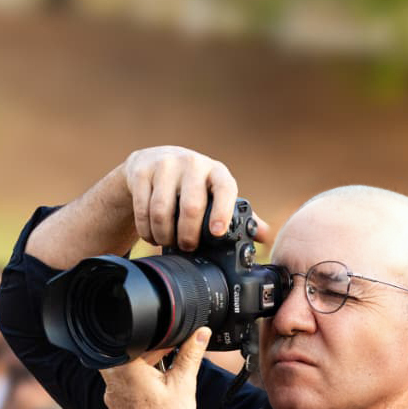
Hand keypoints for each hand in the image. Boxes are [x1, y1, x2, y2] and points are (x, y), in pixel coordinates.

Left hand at [102, 327, 210, 408]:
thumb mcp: (184, 384)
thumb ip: (191, 354)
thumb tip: (200, 332)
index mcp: (125, 369)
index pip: (137, 337)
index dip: (158, 335)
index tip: (174, 340)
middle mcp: (112, 380)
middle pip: (129, 350)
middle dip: (152, 350)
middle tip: (172, 358)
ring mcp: (112, 394)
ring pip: (127, 365)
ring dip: (147, 365)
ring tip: (167, 378)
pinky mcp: (116, 405)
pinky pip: (126, 382)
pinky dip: (141, 380)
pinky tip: (159, 392)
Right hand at [123, 146, 269, 250]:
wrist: (153, 161)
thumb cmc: (193, 184)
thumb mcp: (215, 194)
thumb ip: (238, 215)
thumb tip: (266, 236)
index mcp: (216, 172)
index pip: (224, 188)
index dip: (222, 212)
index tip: (217, 233)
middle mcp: (192, 164)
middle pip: (191, 206)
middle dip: (188, 235)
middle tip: (187, 247)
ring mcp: (164, 165)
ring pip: (162, 211)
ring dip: (164, 235)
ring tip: (167, 242)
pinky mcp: (141, 171)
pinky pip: (143, 209)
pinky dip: (147, 229)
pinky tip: (152, 234)